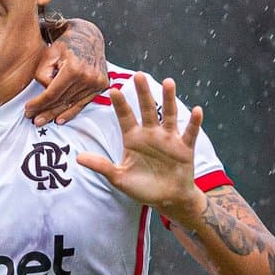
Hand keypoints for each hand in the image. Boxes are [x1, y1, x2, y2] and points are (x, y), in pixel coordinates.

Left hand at [26, 18, 108, 125]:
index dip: (38, 103)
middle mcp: (88, 77)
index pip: (52, 93)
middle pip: (61, 101)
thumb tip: (44, 95)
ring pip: (71, 104)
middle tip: (32, 119)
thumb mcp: (48, 56)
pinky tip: (59, 119)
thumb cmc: (65, 44)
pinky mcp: (101, 85)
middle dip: (44, 111)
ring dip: (55, 113)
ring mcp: (97, 82)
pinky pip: (83, 103)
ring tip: (42, 120)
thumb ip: (43, 77)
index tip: (27, 109)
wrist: (88, 36)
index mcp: (74, 69)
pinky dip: (71, 112)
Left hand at [76, 75, 204, 225]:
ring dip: (169, 99)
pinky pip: (189, 133)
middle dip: (143, 93)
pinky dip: (193, 122)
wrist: (166, 199)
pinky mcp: (184, 148)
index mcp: (133, 139)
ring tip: (168, 82)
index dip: (120, 105)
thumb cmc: (141, 187)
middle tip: (138, 75)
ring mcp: (169, 139)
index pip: (125, 118)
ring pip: (169, 115)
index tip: (113, 89)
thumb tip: (77, 158)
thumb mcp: (118, 177)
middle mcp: (151, 135)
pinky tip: (196, 110)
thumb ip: (101, 166)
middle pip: (146, 109)